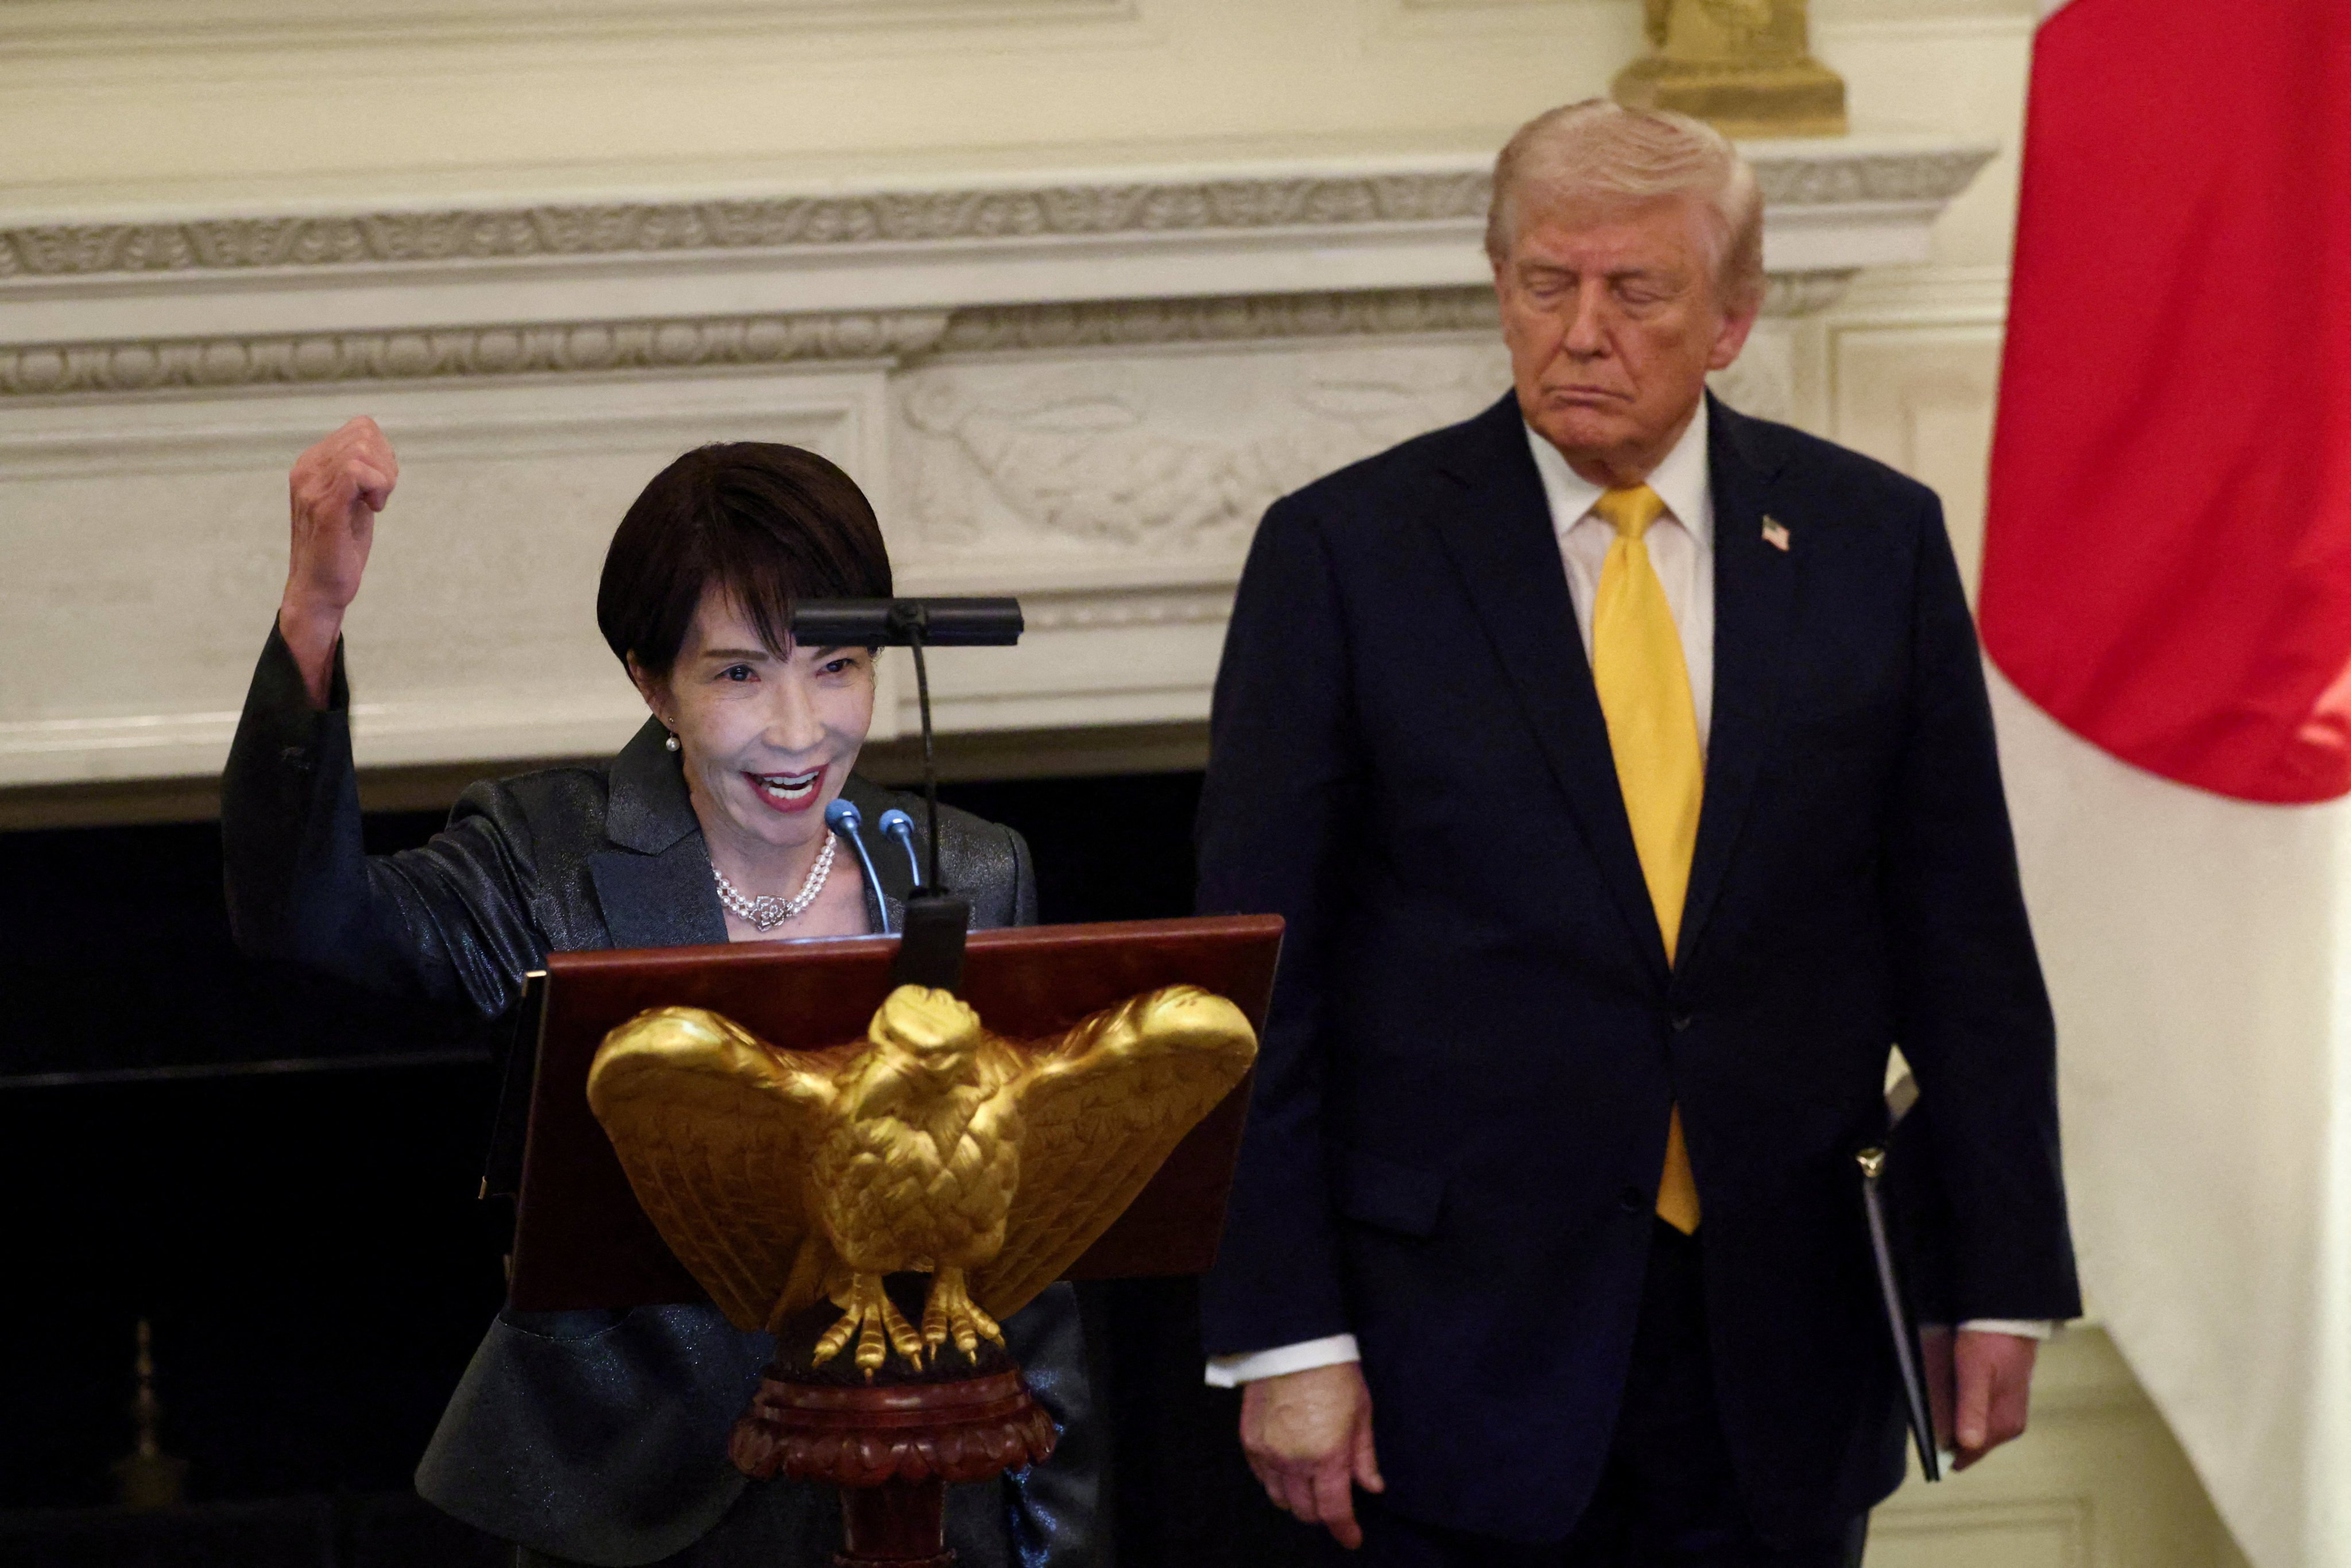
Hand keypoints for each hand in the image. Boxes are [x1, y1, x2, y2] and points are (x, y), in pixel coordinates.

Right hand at [280, 416, 397, 704]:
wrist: (319, 590)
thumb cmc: (339, 549)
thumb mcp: (352, 501)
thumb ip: (359, 474)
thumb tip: (381, 449)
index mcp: (311, 464)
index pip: (362, 428)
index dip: (384, 453)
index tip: (380, 487)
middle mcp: (306, 469)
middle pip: (365, 432)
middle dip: (386, 463)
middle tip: (380, 497)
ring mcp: (311, 486)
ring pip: (362, 447)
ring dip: (384, 477)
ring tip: (375, 504)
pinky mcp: (324, 506)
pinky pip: (357, 471)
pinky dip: (378, 487)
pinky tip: (374, 509)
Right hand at [1239, 1363, 1383, 1548]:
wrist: (1293, 1340)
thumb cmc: (1333, 1372)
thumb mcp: (1361, 1413)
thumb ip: (1363, 1456)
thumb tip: (1371, 1486)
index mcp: (1328, 1456)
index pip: (1334, 1510)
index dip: (1345, 1530)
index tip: (1352, 1538)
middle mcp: (1294, 1461)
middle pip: (1306, 1511)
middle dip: (1322, 1513)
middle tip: (1333, 1503)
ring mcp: (1268, 1452)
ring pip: (1280, 1498)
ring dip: (1297, 1499)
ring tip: (1310, 1485)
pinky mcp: (1249, 1440)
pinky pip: (1261, 1476)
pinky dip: (1275, 1480)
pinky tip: (1287, 1468)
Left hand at [1923, 1328, 2036, 1471]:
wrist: (2009, 1317)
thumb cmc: (1991, 1342)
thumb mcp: (1975, 1373)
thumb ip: (1972, 1408)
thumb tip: (1968, 1444)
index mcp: (2004, 1424)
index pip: (1967, 1454)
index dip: (1943, 1449)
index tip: (1924, 1435)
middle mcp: (2008, 1425)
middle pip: (1967, 1442)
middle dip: (1946, 1431)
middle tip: (1928, 1409)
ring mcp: (2006, 1412)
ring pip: (1969, 1427)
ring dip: (1952, 1418)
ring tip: (1938, 1395)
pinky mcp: (2001, 1399)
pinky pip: (1974, 1412)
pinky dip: (1959, 1406)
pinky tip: (1950, 1389)